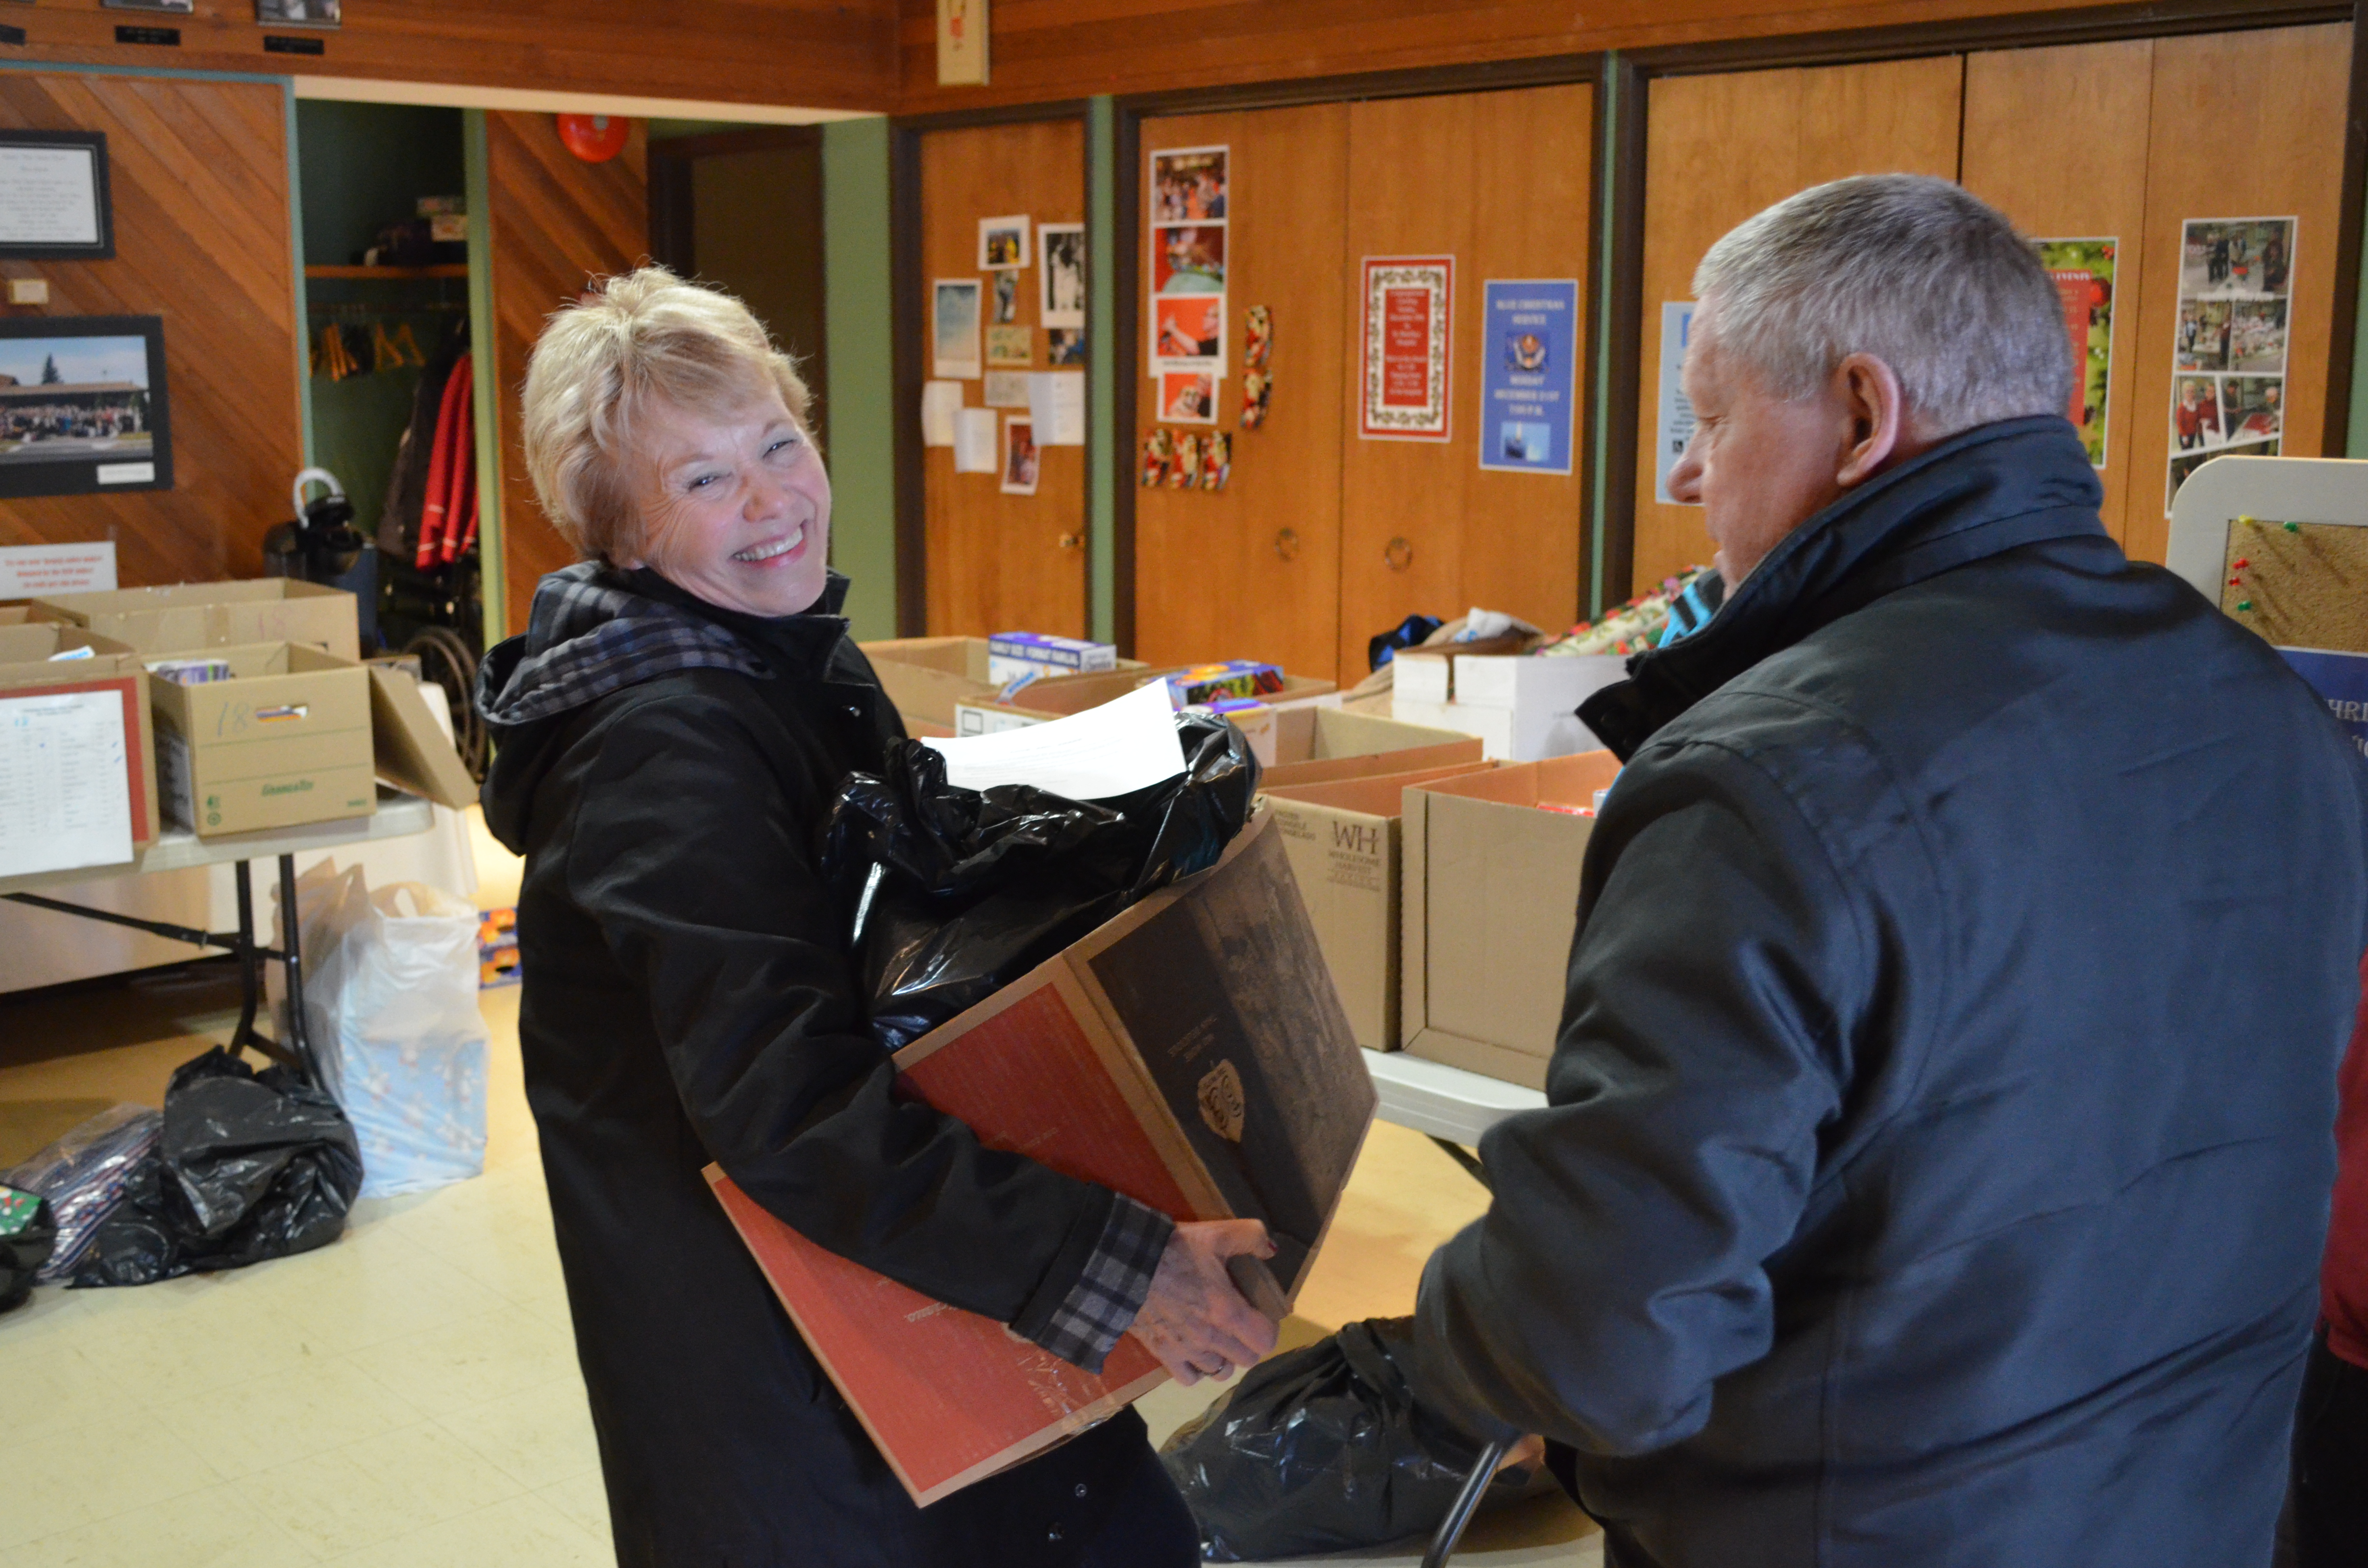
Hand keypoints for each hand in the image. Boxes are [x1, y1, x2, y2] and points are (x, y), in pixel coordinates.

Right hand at [1126, 1219, 1279, 1385]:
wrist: (1123, 1264)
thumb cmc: (1174, 1249)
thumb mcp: (1216, 1232)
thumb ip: (1251, 1236)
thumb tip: (1271, 1251)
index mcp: (1229, 1312)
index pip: (1265, 1341)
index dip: (1268, 1329)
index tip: (1261, 1315)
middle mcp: (1211, 1339)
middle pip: (1246, 1360)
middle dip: (1248, 1343)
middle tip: (1240, 1324)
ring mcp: (1186, 1350)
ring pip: (1219, 1372)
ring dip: (1223, 1358)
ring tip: (1218, 1340)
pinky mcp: (1163, 1354)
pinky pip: (1188, 1378)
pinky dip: (1195, 1370)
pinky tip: (1194, 1352)